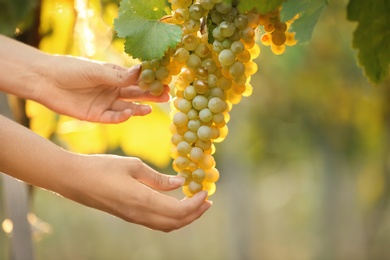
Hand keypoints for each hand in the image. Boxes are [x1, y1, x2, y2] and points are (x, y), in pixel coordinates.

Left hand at [34, 55, 169, 122]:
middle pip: (136, 94)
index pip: (137, 79)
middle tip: (167, 96)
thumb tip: (142, 72)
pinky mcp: (96, 116)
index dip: (152, 81)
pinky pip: (113, 118)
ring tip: (150, 108)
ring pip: (127, 108)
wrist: (46, 81)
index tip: (166, 81)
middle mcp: (112, 90)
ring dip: (139, 108)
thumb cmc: (72, 69)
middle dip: (151, 95)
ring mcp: (105, 104)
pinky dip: (122, 117)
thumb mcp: (97, 72)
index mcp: (114, 76)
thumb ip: (119, 76)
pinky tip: (128, 113)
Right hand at [59, 154, 211, 231]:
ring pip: (166, 225)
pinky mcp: (128, 216)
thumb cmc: (102, 167)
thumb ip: (158, 178)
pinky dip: (171, 216)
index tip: (206, 191)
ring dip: (184, 217)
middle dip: (195, 213)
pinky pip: (156, 222)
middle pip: (176, 222)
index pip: (179, 210)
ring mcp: (133, 218)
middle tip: (206, 200)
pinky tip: (174, 203)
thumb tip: (179, 182)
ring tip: (195, 203)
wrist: (73, 179)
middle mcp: (140, 214)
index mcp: (143, 201)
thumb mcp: (133, 166)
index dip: (196, 204)